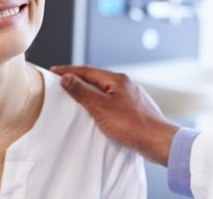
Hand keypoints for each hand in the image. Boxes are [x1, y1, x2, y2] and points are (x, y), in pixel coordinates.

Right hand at [51, 65, 178, 165]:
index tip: (54, 71)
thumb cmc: (132, 125)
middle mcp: (125, 84)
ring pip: (104, 90)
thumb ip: (82, 92)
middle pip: (96, 78)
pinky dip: (100, 102)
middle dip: (78, 80)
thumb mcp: (101, 107)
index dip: (68, 71)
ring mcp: (131, 96)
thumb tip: (67, 78)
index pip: (87, 70)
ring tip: (75, 96)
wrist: (158, 141)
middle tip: (62, 82)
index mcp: (117, 79)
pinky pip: (112, 101)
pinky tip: (97, 111)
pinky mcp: (134, 109)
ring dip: (89, 92)